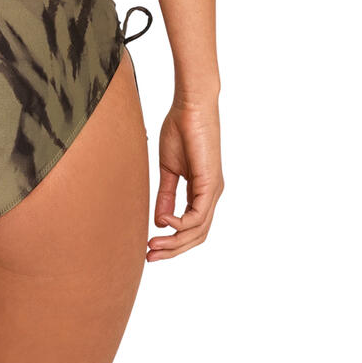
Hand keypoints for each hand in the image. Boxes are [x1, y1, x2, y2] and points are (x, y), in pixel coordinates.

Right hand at [147, 95, 222, 260]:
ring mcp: (212, 190)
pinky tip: (165, 222)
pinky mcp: (210, 182)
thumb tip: (161, 221)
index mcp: (201, 191)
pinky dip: (181, 223)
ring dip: (175, 242)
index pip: (191, 227)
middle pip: (196, 235)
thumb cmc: (180, 130)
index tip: (149, 247)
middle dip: (173, 250)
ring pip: (198, 230)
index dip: (172, 241)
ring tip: (153, 246)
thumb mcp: (169, 169)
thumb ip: (166, 194)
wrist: (189, 106)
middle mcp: (210, 195)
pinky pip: (199, 214)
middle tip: (150, 256)